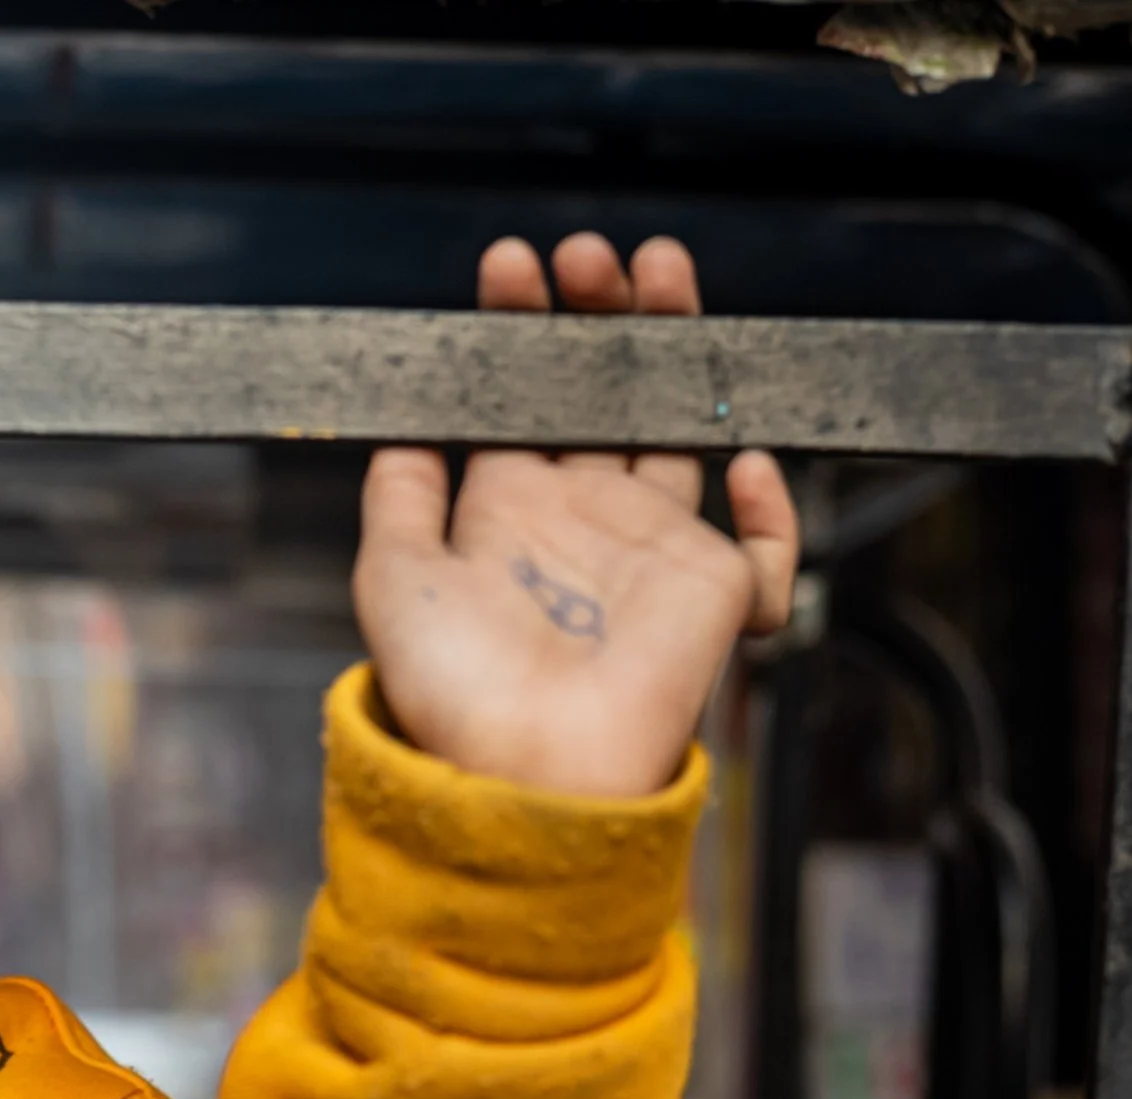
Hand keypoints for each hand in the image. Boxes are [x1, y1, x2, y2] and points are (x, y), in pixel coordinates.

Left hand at [352, 233, 798, 797]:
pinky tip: (744, 459)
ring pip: (682, 433)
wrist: (522, 774)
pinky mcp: (712, 596)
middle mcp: (582, 524)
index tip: (511, 271)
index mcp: (506, 518)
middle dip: (601, 320)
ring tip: (657, 273)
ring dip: (675, 351)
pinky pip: (762, 549)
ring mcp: (651, 555)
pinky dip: (768, 506)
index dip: (519, 333)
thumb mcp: (395, 578)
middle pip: (606, 400)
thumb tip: (399, 428)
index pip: (520, 405)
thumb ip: (398, 497)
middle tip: (591, 259)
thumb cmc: (452, 692)